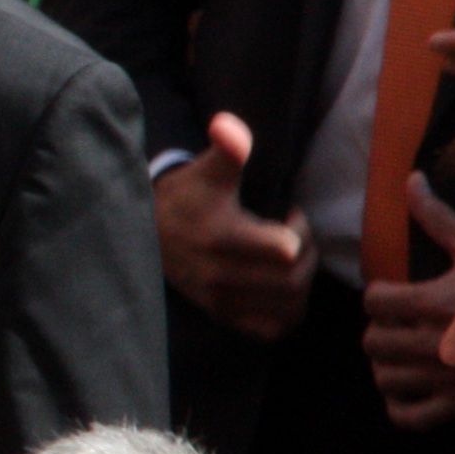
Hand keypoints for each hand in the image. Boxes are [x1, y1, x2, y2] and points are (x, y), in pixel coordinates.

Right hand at [155, 112, 315, 340]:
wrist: (149, 232)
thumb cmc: (189, 197)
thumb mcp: (207, 170)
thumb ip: (227, 149)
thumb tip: (228, 124)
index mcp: (221, 237)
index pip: (285, 250)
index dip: (299, 231)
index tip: (288, 215)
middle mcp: (219, 276)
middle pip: (293, 279)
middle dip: (306, 256)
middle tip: (294, 239)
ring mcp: (220, 301)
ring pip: (289, 305)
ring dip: (301, 284)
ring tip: (287, 262)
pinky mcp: (222, 317)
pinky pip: (273, 328)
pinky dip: (287, 312)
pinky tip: (280, 288)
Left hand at [362, 173, 454, 430]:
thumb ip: (437, 218)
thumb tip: (410, 180)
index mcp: (439, 302)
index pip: (374, 302)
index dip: (379, 298)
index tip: (394, 297)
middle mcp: (438, 342)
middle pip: (373, 342)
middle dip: (382, 333)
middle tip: (400, 328)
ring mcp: (447, 379)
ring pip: (384, 378)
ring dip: (389, 368)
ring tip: (406, 356)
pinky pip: (406, 416)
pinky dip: (401, 404)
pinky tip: (413, 388)